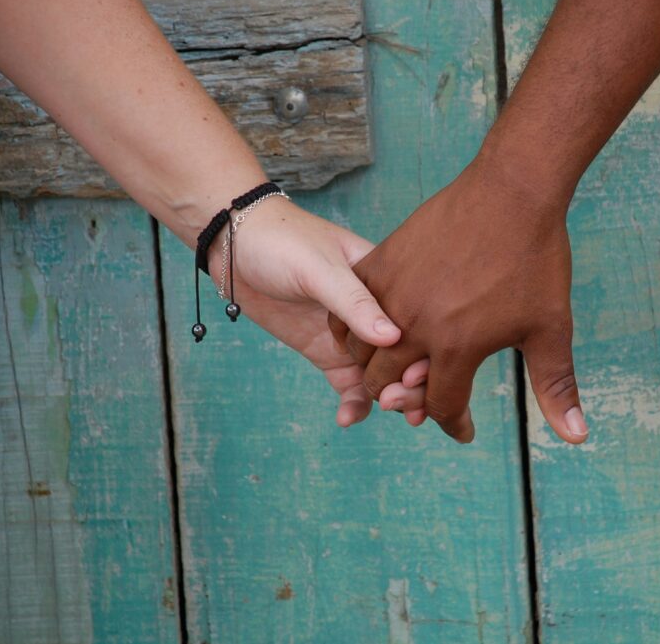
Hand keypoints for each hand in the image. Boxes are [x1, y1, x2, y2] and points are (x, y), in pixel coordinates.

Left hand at [207, 196, 426, 425]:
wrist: (235, 245)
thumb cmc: (282, 241)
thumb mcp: (320, 268)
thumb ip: (355, 303)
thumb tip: (394, 338)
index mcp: (388, 282)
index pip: (419, 324)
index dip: (424, 353)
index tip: (416, 376)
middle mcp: (376, 312)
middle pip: (408, 357)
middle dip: (411, 384)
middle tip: (398, 402)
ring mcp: (352, 336)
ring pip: (384, 376)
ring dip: (389, 398)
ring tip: (381, 408)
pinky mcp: (326, 352)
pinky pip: (350, 386)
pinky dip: (354, 405)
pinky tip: (346, 419)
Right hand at [328, 160, 587, 444]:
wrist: (512, 192)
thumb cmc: (535, 260)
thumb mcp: (551, 329)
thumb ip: (556, 387)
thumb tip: (576, 437)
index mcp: (457, 347)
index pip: (441, 406)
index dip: (453, 423)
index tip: (462, 427)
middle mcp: (416, 325)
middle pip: (390, 386)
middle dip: (407, 399)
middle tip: (423, 396)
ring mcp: (393, 293)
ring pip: (362, 353)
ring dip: (376, 369)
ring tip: (396, 369)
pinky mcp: (381, 263)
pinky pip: (349, 310)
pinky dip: (355, 329)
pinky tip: (374, 332)